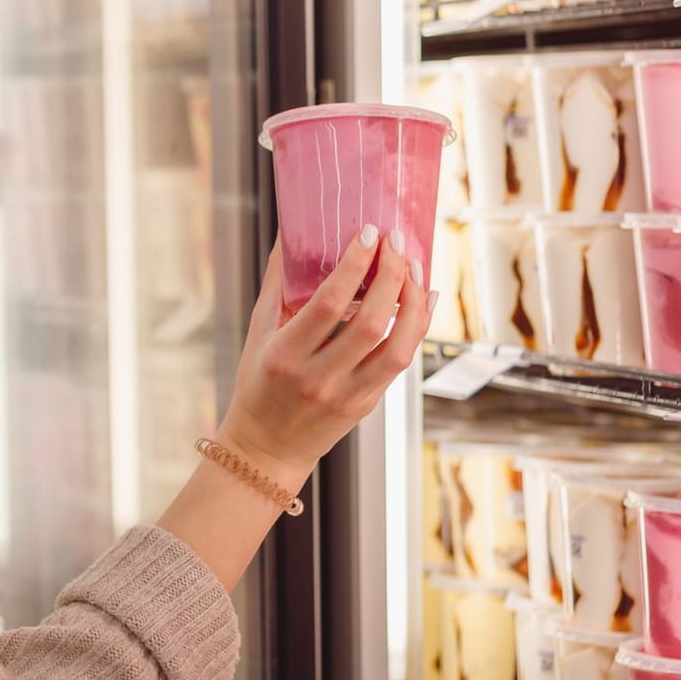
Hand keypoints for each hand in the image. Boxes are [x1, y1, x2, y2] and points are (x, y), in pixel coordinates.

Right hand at [215, 227, 435, 490]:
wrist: (267, 448)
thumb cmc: (259, 383)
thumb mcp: (258, 332)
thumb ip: (277, 283)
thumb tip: (290, 232)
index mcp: (284, 356)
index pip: (328, 304)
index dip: (354, 265)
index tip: (368, 233)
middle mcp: (318, 378)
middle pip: (370, 323)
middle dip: (391, 276)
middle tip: (395, 243)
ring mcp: (347, 395)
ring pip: (399, 347)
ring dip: (415, 303)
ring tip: (415, 269)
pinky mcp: (367, 405)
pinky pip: (401, 362)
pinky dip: (417, 326)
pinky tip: (421, 299)